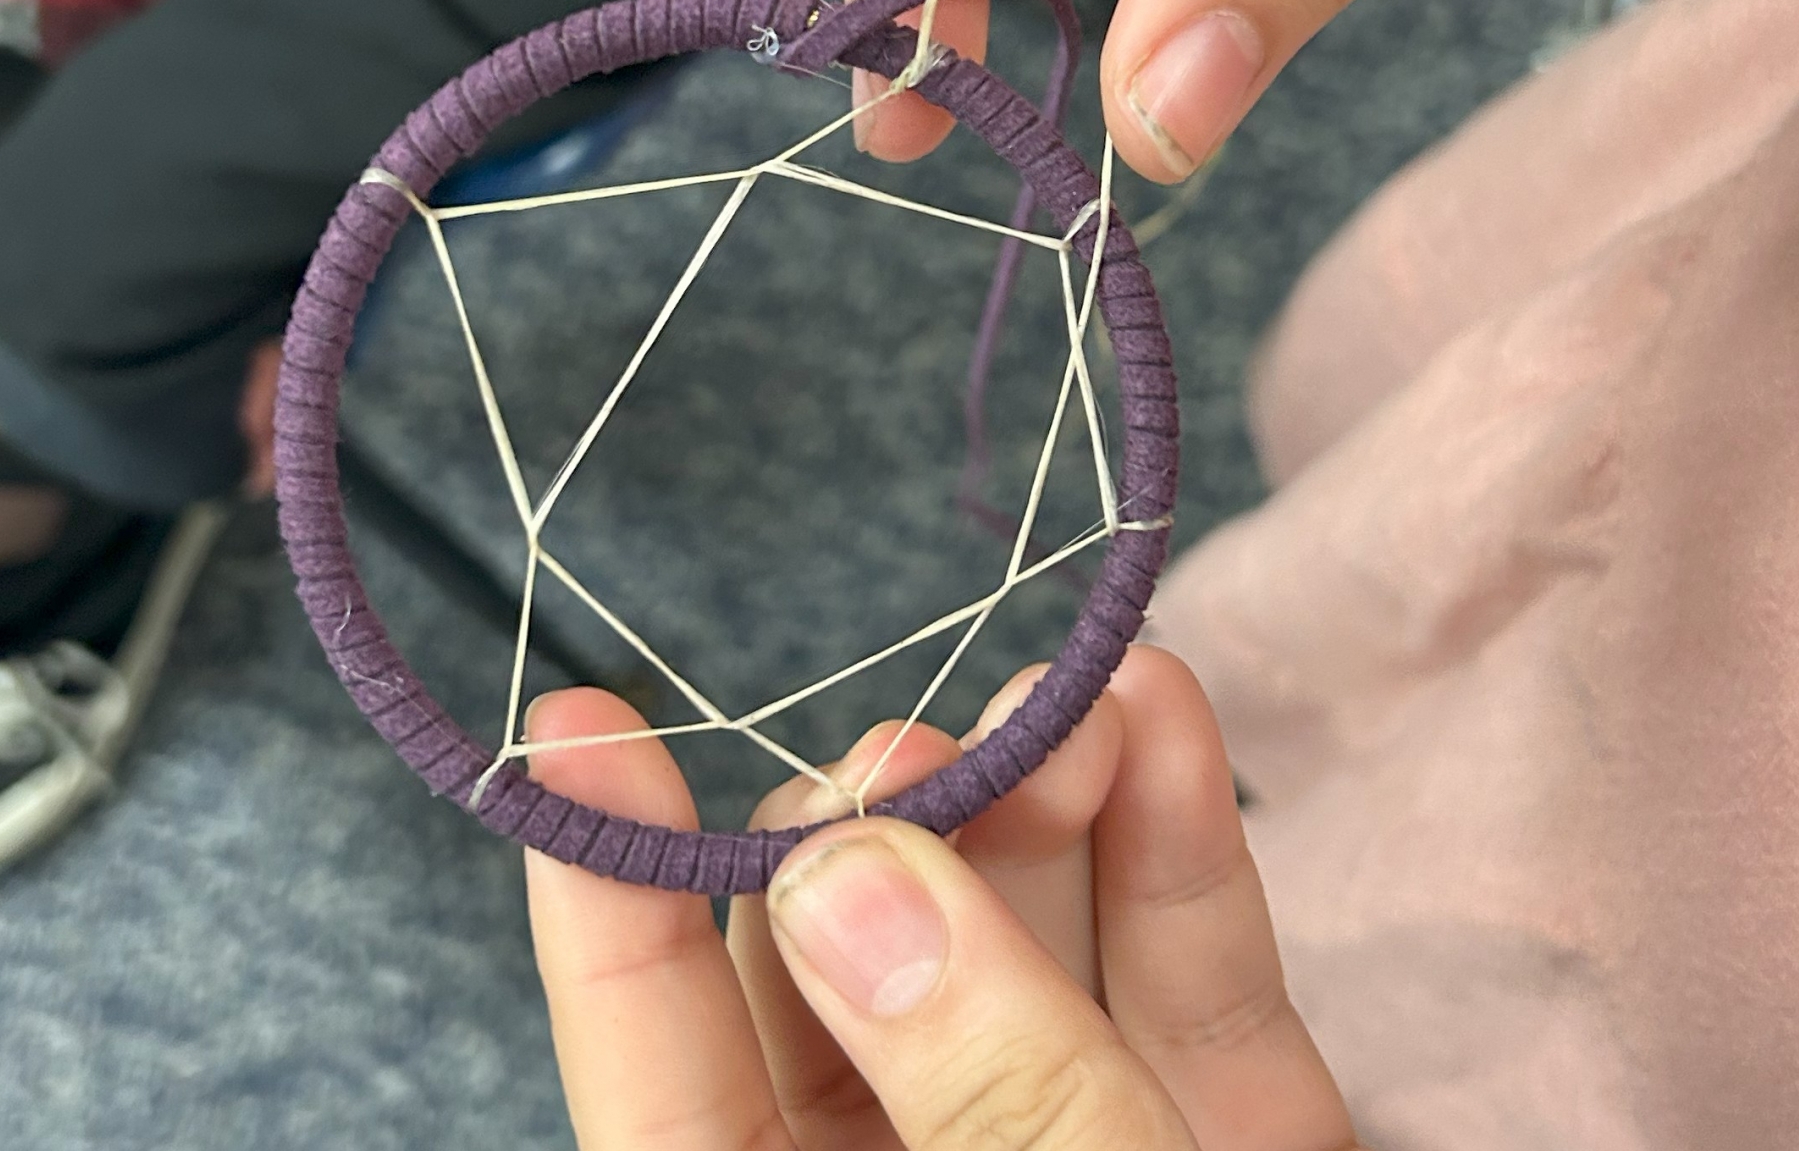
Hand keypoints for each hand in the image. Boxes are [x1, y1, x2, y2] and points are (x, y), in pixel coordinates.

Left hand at [525, 645, 1349, 1147]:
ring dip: (1046, 804)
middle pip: (847, 984)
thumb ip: (993, 1095)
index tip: (577, 720)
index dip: (611, 906)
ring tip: (1078, 692)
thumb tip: (844, 881)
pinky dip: (1179, 851)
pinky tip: (1167, 717)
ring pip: (1020, 958)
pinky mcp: (1221, 1136)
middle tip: (935, 744)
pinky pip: (1181, 982)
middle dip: (890, 829)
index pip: (665, 1080)